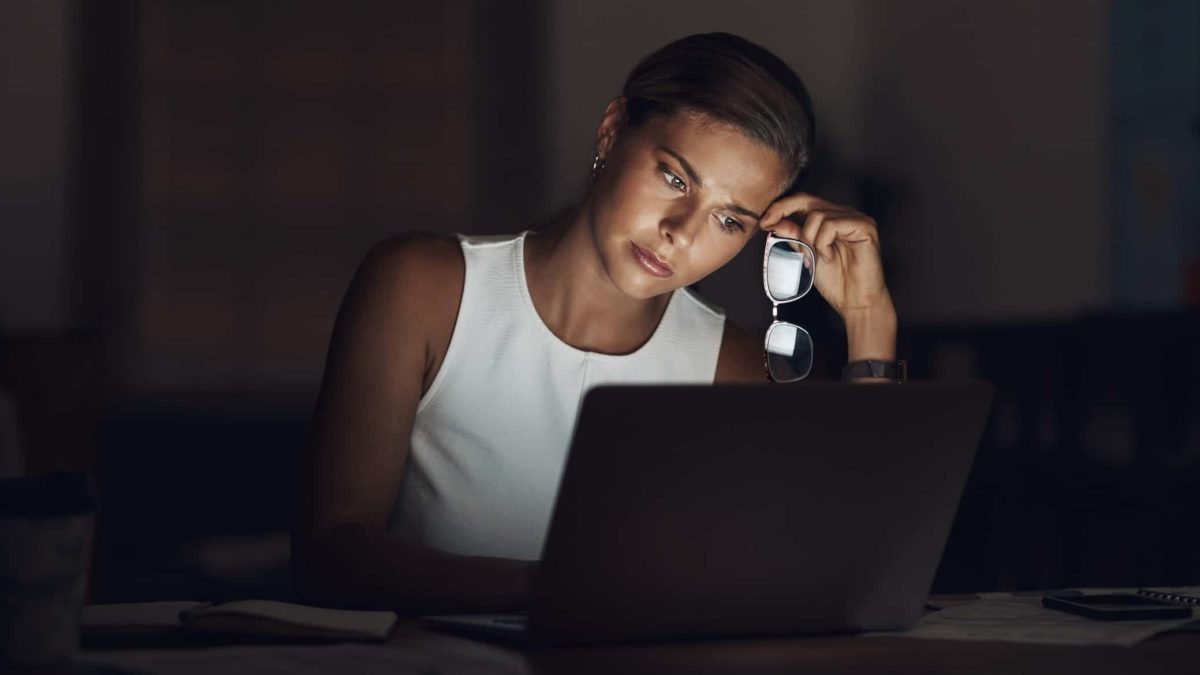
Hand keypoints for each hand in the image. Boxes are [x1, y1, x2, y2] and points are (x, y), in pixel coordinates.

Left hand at [759, 192, 890, 317]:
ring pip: (818, 215)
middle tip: (772, 229)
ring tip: (817, 257)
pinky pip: (833, 225)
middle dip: (786, 216)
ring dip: (809, 239)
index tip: (764, 221)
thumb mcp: (805, 254)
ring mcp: (856, 219)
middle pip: (808, 201)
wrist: (854, 301)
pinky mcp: (865, 227)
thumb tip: (775, 220)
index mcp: (830, 217)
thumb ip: (793, 236)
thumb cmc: (835, 280)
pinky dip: (824, 243)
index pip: (803, 200)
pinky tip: (829, 257)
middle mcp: (844, 214)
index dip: (781, 206)